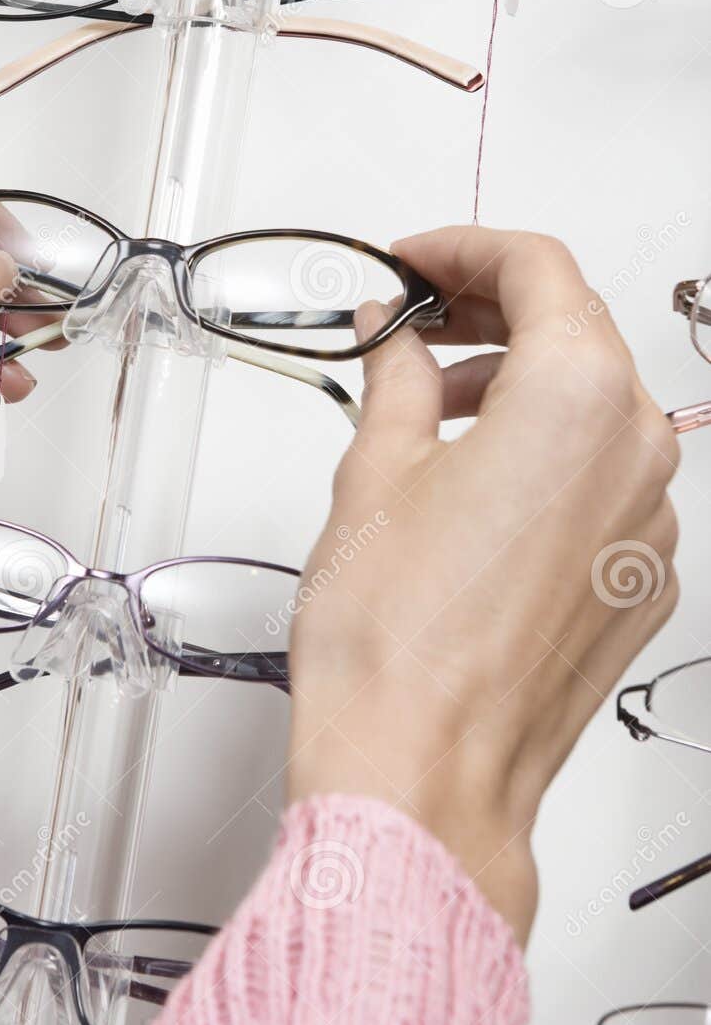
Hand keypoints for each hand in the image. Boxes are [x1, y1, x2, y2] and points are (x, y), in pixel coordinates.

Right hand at [288, 226, 680, 943]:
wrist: (424, 776)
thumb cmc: (396, 645)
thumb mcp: (372, 472)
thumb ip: (399, 377)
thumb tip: (399, 339)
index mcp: (577, 401)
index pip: (539, 268)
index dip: (465, 248)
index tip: (417, 262)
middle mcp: (636, 457)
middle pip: (580, 333)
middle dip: (495, 311)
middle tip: (419, 318)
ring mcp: (651, 529)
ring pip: (598, 412)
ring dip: (523, 387)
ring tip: (437, 406)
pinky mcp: (642, 587)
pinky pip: (607, 488)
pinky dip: (551, 461)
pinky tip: (479, 488)